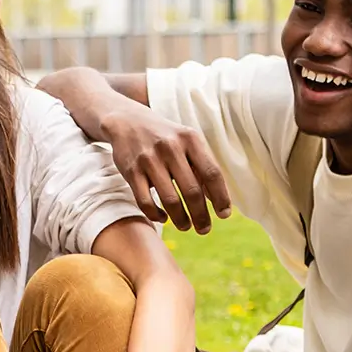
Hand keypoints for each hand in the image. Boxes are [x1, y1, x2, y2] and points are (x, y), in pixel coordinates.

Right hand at [101, 103, 231, 233]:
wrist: (127, 121)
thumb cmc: (165, 137)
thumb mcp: (187, 142)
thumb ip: (202, 167)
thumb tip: (218, 200)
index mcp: (190, 139)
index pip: (212, 173)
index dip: (221, 198)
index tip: (224, 215)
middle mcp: (170, 147)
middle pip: (192, 191)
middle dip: (201, 216)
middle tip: (204, 230)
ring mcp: (149, 159)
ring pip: (170, 200)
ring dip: (181, 220)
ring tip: (186, 227)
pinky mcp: (131, 171)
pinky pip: (145, 202)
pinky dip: (156, 215)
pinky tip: (163, 218)